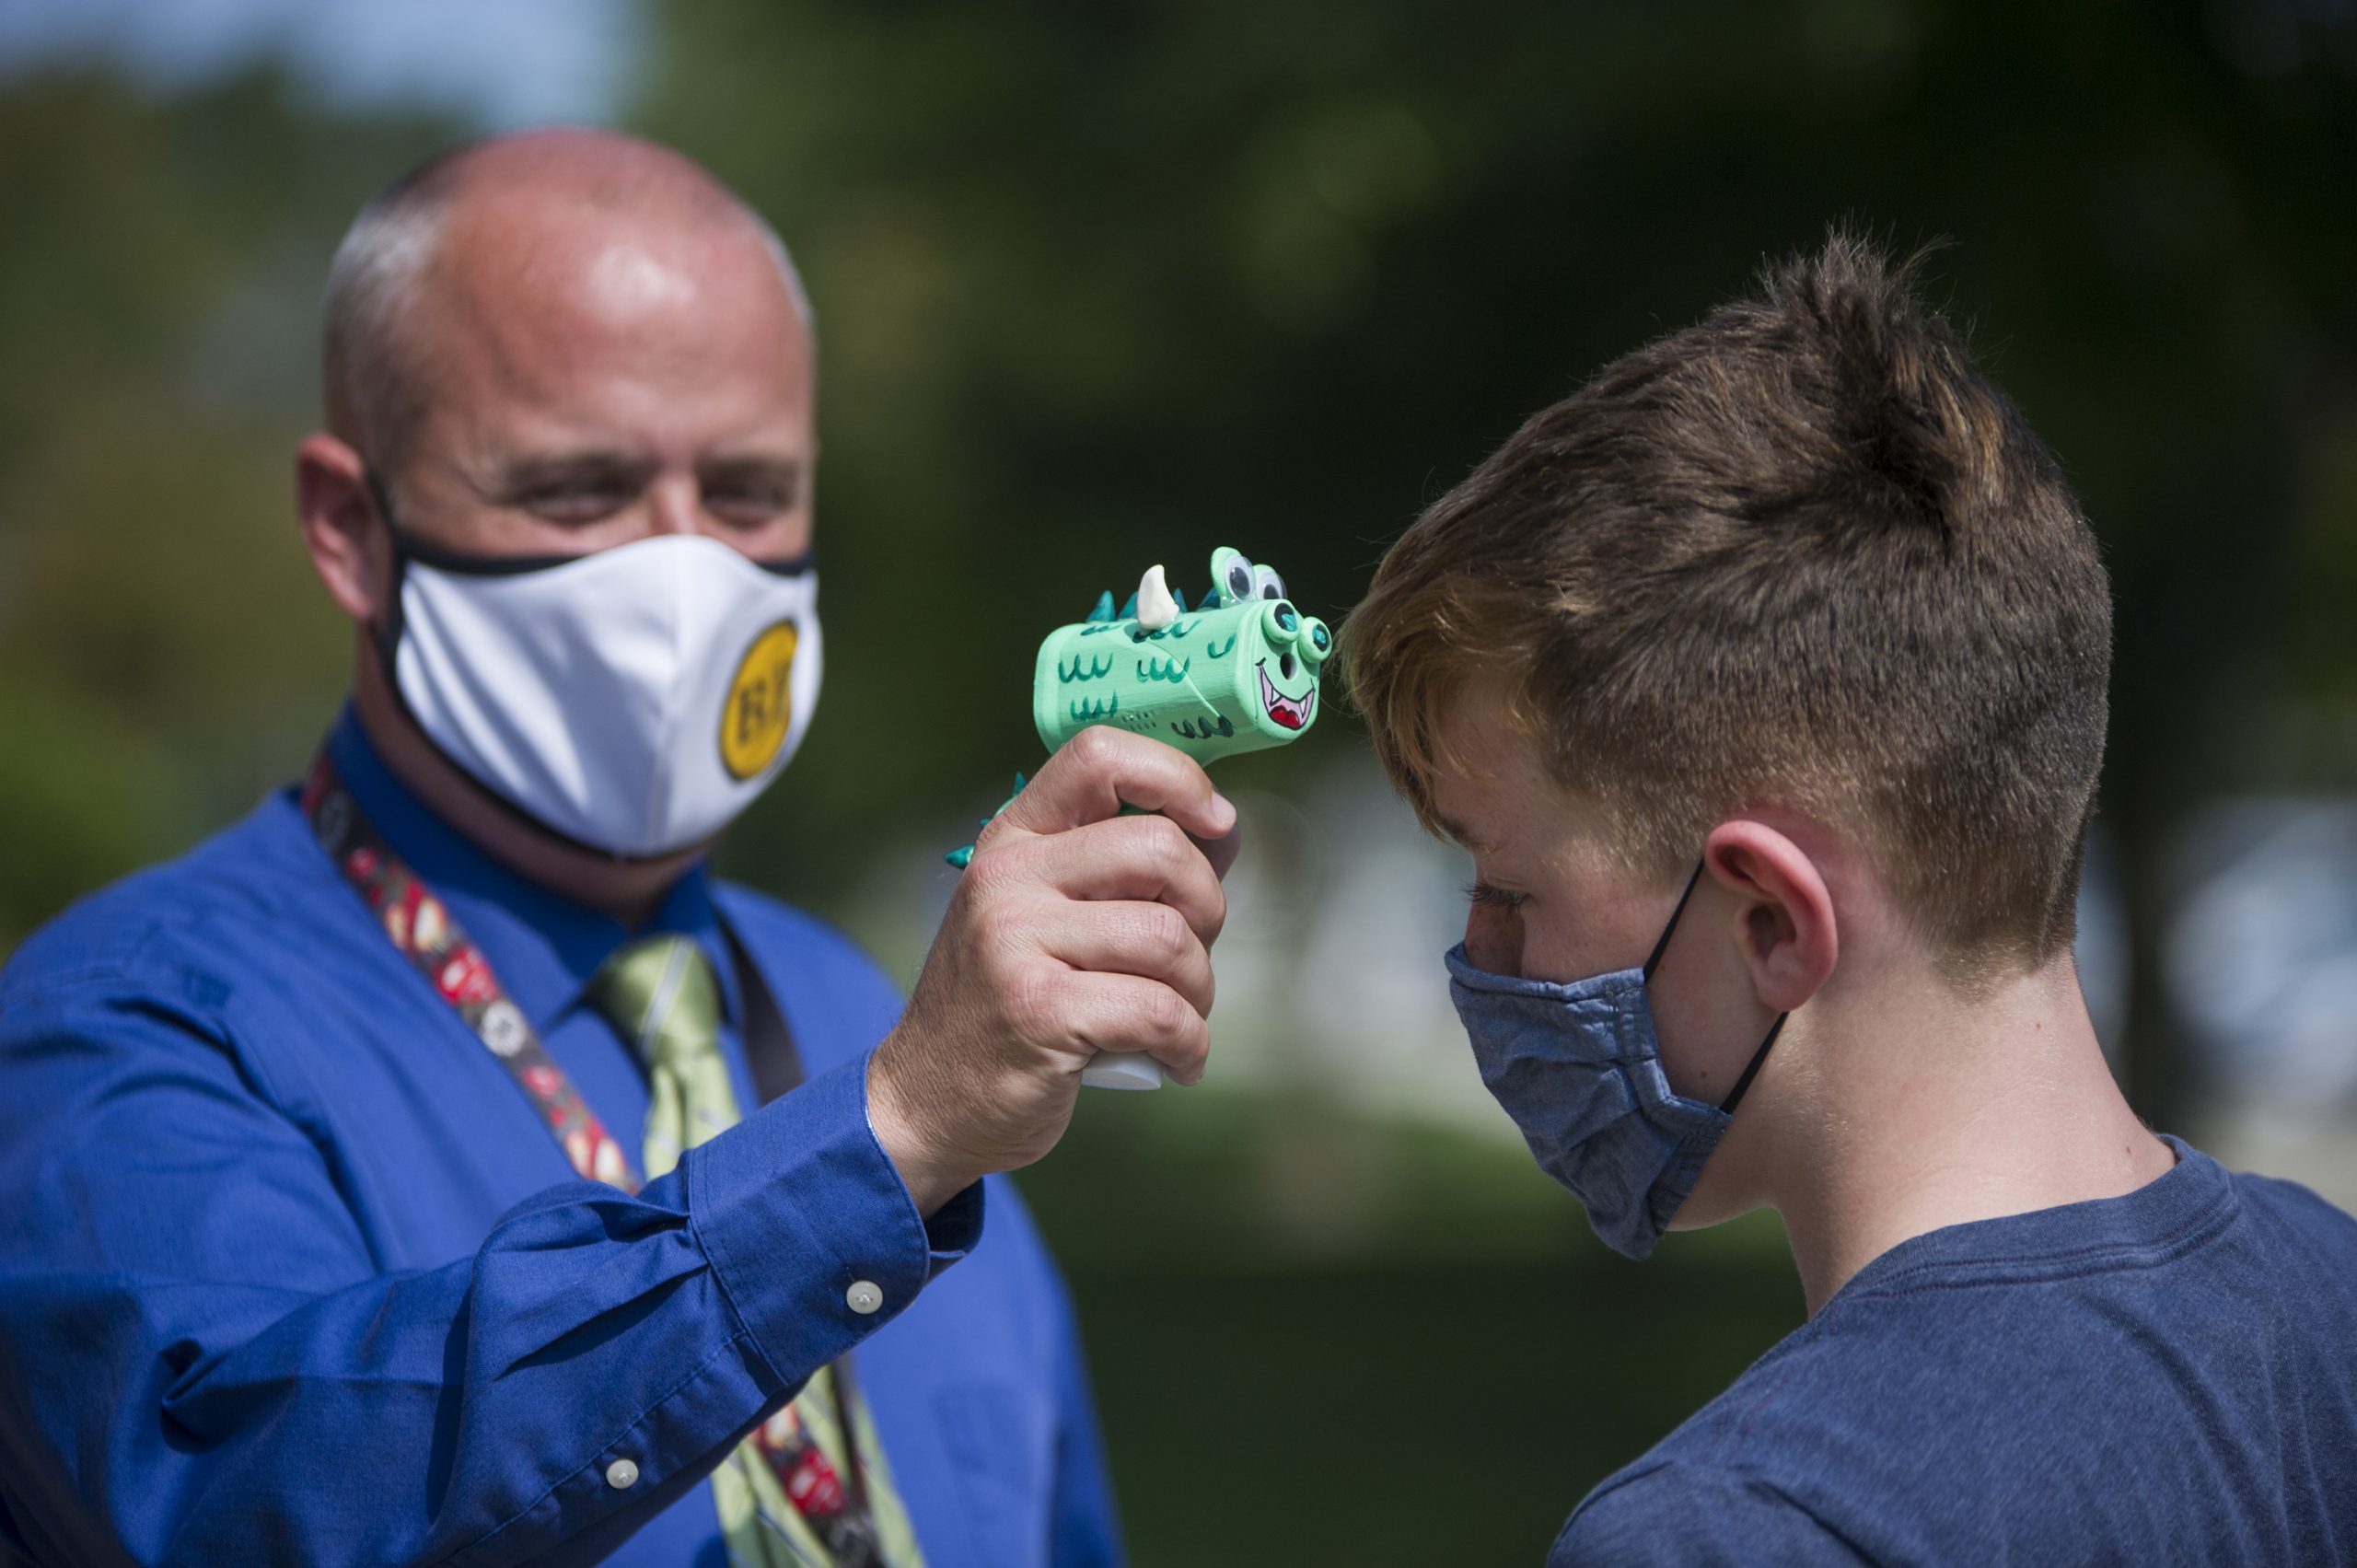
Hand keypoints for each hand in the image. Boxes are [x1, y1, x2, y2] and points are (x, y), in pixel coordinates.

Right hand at [867, 727, 1235, 1214]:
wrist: (928, 1102)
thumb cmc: (1008, 1007)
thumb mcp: (1045, 917)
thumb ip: (1122, 870)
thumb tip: (1223, 830)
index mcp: (1014, 840)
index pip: (1098, 757)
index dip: (1177, 777)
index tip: (1214, 823)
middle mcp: (1008, 878)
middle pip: (1160, 848)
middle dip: (1207, 910)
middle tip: (1190, 960)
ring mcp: (1016, 942)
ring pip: (1169, 936)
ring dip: (1199, 989)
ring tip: (1177, 1020)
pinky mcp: (1038, 1010)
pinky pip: (1160, 1012)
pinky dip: (1189, 1044)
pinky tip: (1177, 1060)